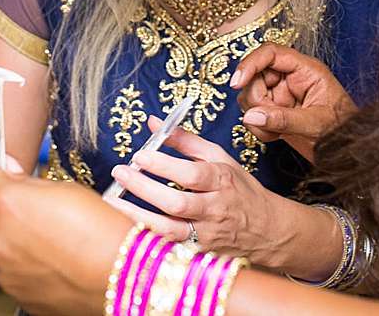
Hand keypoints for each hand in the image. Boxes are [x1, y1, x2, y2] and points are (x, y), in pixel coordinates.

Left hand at [0, 150, 130, 315]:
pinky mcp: (12, 289)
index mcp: (9, 203)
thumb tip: (12, 179)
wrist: (118, 273)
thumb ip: (30, 184)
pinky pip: (5, 266)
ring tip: (30, 224)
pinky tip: (41, 250)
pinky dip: (15, 255)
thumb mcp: (66, 189)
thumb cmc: (102, 228)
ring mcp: (2, 267)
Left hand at [107, 115, 294, 258]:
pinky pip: (167, 247)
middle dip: (145, 188)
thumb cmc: (239, 190)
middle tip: (121, 172)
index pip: (192, 174)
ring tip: (113, 201)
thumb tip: (156, 124)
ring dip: (137, 216)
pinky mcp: (198, 254)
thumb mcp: (221, 160)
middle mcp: (215, 209)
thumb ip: (187, 142)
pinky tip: (125, 226)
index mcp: (222, 180)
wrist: (265, 229)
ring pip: (169, 229)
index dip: (164, 165)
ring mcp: (206, 235)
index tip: (140, 155)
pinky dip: (146, 237)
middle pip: (177, 203)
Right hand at [229, 42, 356, 163]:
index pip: (271, 53)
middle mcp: (291, 78)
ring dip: (256, 118)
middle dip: (256, 100)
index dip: (251, 63)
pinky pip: (252, 115)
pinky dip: (258, 129)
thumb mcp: (315, 123)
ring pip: (250, 96)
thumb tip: (250, 115)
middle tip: (268, 119)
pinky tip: (276, 137)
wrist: (346, 151)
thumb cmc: (341, 130)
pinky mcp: (275, 112)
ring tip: (276, 132)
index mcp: (305, 70)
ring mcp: (281, 95)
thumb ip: (283, 119)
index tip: (237, 81)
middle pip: (255, 76)